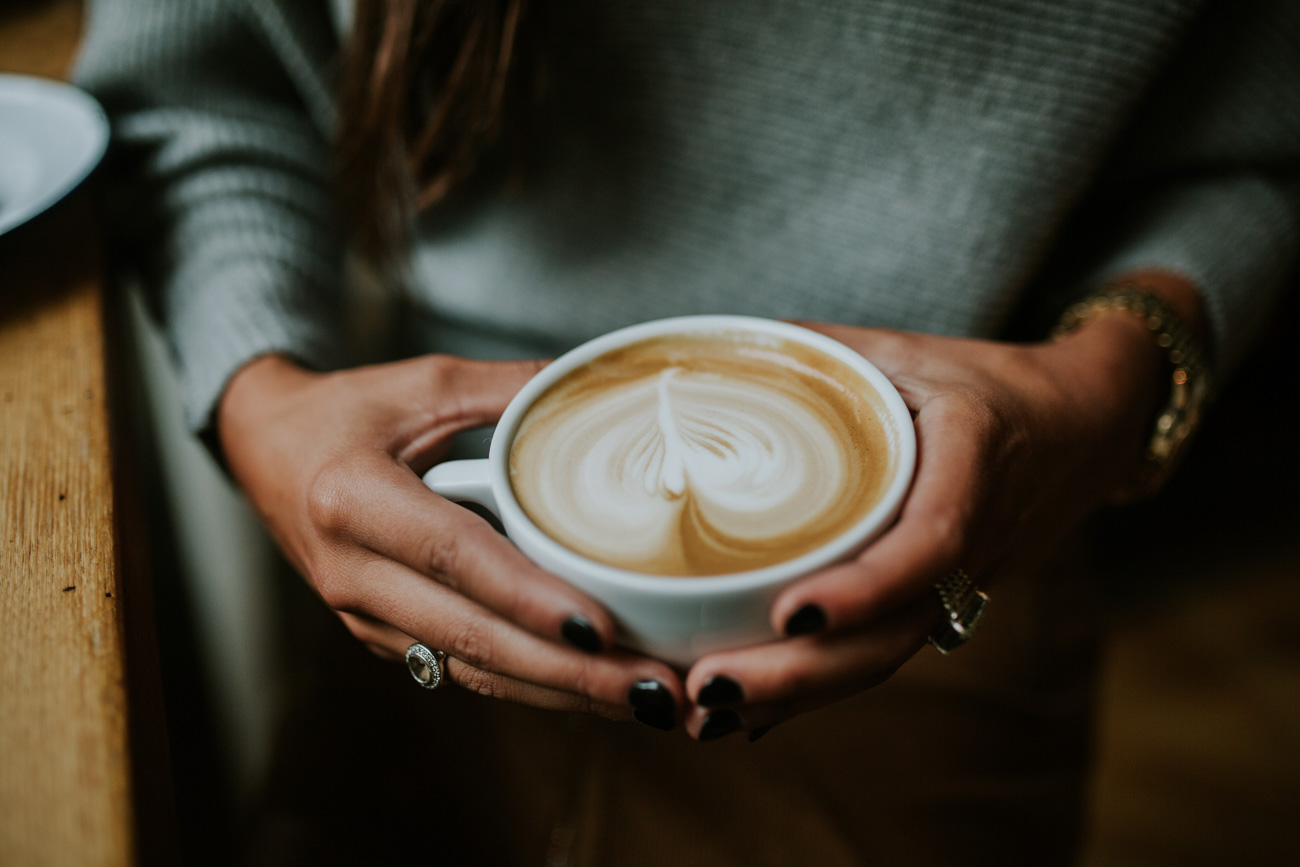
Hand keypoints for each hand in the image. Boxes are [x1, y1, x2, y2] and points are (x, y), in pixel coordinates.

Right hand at [218, 353, 684, 728]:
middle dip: (568, 672)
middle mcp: (352, 573)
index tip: (601, 626)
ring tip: (644, 701)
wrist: (267, 452)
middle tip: (655, 689)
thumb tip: (598, 389)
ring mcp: (363, 615)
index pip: (452, 557)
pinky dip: (530, 684)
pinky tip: (592, 690)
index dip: (527, 596)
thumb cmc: (345, 412)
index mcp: (353, 499)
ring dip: (561, 692)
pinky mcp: (381, 636)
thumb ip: (509, 387)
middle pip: (470, 636)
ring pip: (471, 668)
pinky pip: (462, 669)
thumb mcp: (421, 382)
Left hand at [681, 278, 1202, 740]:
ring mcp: (958, 586)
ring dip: (796, 697)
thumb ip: (817, 350)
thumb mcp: (908, 349)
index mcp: (973, 464)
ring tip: (704, 715)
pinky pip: (876, 652)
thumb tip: (710, 351)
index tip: (793, 612)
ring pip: (883, 657)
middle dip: (801, 673)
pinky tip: (745, 715)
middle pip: (894, 632)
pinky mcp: (935, 605)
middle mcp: (972, 542)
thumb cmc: (984, 383)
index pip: (930, 541)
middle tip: (708, 687)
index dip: (867, 586)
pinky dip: (814, 690)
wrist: (1081, 428)